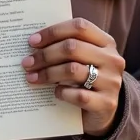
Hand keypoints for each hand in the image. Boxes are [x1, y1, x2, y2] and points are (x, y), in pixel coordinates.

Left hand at [21, 18, 124, 136]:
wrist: (104, 112)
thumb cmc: (86, 78)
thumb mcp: (83, 59)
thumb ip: (67, 47)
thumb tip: (34, 43)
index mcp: (106, 42)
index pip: (79, 27)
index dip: (53, 32)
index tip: (32, 41)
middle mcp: (112, 59)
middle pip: (72, 48)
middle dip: (45, 54)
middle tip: (27, 62)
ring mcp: (112, 81)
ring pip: (73, 70)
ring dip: (48, 73)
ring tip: (32, 77)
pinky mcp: (107, 103)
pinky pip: (79, 95)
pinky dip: (62, 92)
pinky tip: (55, 92)